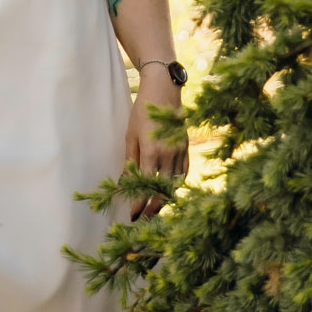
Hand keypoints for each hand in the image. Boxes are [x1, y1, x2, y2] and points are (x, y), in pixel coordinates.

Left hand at [126, 64, 188, 220]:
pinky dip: (176, 184)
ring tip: (155, 209)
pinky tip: (169, 191)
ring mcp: (180, 152)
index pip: (146, 185)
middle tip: (143, 219)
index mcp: (152, 152)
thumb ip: (130, 161)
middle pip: (162, 190)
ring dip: (165, 199)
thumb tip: (124, 184)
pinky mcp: (187, 149)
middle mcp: (169, 155)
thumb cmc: (143, 113)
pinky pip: (183, 173)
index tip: (132, 215)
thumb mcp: (131, 136)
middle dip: (152, 207)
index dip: (139, 203)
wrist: (164, 92)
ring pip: (175, 184)